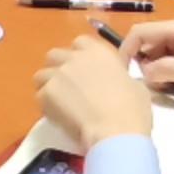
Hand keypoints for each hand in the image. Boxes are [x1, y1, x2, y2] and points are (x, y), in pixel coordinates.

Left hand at [38, 39, 152, 150]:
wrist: (115, 130)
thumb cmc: (131, 109)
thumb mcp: (134, 84)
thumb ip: (118, 76)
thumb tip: (115, 81)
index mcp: (98, 52)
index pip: (79, 42)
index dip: (79, 56)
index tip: (83, 70)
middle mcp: (74, 58)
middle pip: (55, 55)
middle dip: (58, 68)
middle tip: (68, 87)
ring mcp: (58, 74)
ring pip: (41, 75)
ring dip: (48, 86)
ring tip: (58, 104)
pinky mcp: (46, 93)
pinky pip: (39, 97)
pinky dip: (46, 106)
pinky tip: (57, 117)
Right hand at [128, 18, 173, 114]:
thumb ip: (168, 70)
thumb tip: (143, 71)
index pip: (140, 32)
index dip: (126, 50)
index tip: (122, 74)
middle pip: (147, 43)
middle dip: (143, 64)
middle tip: (152, 88)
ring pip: (157, 54)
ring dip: (156, 71)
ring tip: (168, 89)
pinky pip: (169, 61)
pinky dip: (166, 73)